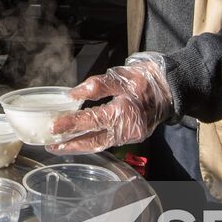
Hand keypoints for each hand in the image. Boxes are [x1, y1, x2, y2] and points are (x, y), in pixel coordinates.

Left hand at [46, 52, 172, 154]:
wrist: (170, 89)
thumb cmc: (146, 79)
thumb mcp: (121, 76)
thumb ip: (97, 85)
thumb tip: (73, 94)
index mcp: (125, 111)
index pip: (92, 120)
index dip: (72, 124)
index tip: (54, 127)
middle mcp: (127, 128)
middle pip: (94, 141)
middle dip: (71, 144)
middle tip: (51, 145)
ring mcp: (130, 135)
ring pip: (100, 144)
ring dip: (80, 146)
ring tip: (60, 146)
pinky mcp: (131, 136)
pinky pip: (108, 142)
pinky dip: (92, 143)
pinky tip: (79, 141)